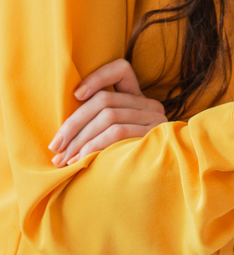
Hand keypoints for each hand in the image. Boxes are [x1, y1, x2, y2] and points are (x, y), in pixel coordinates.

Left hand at [48, 59, 166, 166]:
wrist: (157, 184)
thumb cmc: (127, 162)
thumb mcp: (113, 139)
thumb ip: (98, 125)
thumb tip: (64, 131)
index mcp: (139, 100)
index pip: (121, 70)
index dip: (97, 77)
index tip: (76, 95)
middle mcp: (149, 105)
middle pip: (104, 100)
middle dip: (73, 124)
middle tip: (55, 147)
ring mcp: (154, 118)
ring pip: (108, 116)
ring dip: (80, 140)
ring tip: (64, 159)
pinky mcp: (153, 133)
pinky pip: (117, 132)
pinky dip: (93, 146)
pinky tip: (80, 160)